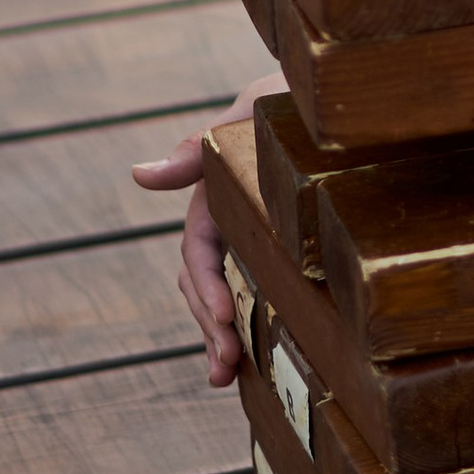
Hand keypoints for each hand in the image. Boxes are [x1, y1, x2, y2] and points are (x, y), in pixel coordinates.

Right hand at [131, 76, 278, 386]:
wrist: (334, 96)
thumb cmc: (290, 96)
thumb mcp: (251, 112)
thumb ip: (201, 146)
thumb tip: (138, 176)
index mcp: (217, 192)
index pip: (200, 249)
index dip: (207, 285)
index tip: (226, 316)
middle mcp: (227, 218)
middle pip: (204, 281)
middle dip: (210, 324)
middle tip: (226, 366)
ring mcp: (249, 233)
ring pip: (222, 292)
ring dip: (219, 335)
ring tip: (225, 378)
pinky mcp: (275, 245)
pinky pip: (253, 289)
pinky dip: (246, 324)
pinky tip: (249, 362)